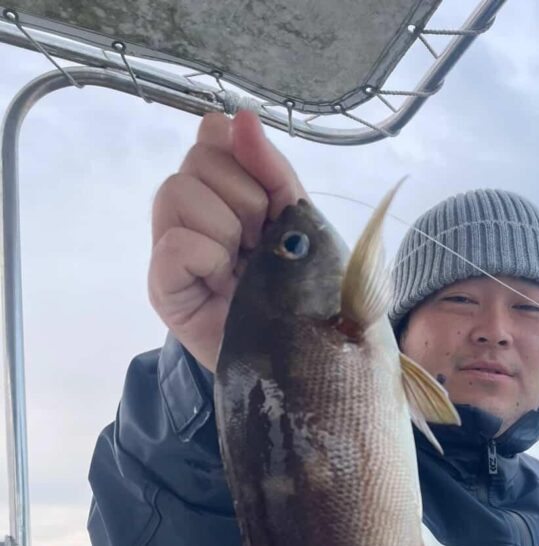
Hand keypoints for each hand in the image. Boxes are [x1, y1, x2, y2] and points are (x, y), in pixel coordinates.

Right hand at [148, 110, 306, 371]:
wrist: (305, 366)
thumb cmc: (307, 299)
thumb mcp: (305, 226)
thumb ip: (274, 172)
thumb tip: (240, 117)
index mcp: (229, 192)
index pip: (215, 133)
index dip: (247, 159)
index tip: (272, 204)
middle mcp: (194, 212)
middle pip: (200, 156)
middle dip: (246, 200)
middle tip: (261, 248)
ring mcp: (172, 248)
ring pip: (180, 191)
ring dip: (227, 231)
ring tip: (244, 271)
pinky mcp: (163, 287)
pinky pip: (175, 243)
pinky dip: (207, 258)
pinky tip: (224, 286)